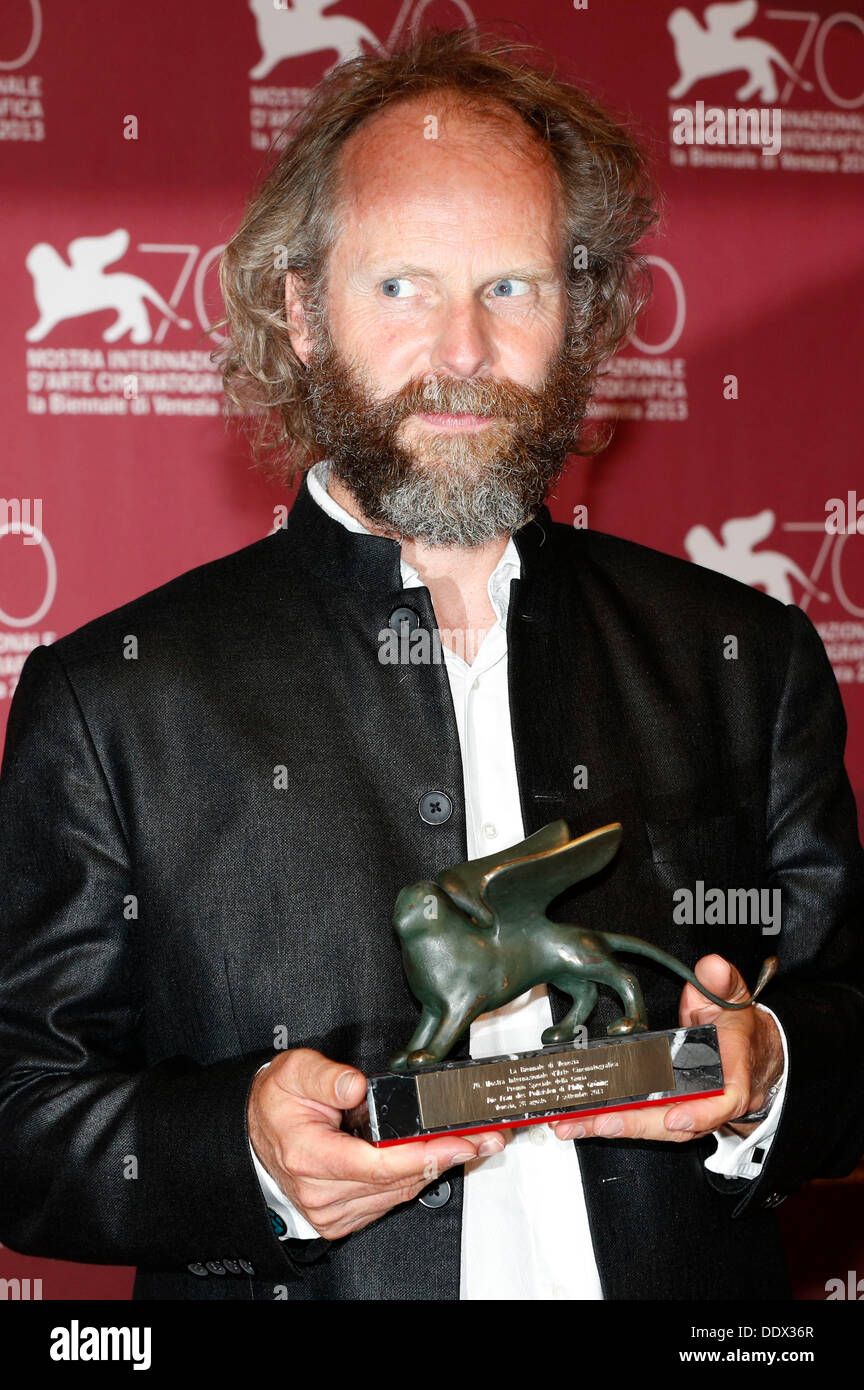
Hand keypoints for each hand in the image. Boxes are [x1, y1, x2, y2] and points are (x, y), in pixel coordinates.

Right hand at [247, 1048, 504, 1238]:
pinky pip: (388, 1201)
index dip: (423, 1155)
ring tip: (469, 1145)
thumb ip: (327, 1076)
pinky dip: (414, 1180)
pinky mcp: (341, 1216)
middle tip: (482, 1139)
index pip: (377, 1164)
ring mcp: (331, 1208)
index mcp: (310, 1155)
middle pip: (396, 1182)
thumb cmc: (276, 1103)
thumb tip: (357, 1085)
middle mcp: (321, 1190)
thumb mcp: (294, 1072)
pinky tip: (434, 1159)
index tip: (457, 1141)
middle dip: (445, 1158)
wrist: (256, 1130)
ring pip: (397, 1194)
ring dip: (436, 1170)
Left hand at [550, 954, 783, 1144]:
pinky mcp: (664, 1107)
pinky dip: (608, 1120)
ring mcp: (684, 1108)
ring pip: (650, 1125)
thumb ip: (723, 982)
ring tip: (575, 1125)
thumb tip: (712, 967)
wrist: (744, 1051)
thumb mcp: (733, 999)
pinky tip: (579, 1120)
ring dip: (611, 1126)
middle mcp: (706, 1100)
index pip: (723, 1101)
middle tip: (600, 1122)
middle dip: (634, 1124)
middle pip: (672, 1123)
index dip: (701, 1114)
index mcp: (731, 1076)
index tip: (675, 1118)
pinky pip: (638, 1118)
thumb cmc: (736, 1028)